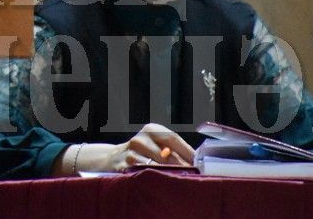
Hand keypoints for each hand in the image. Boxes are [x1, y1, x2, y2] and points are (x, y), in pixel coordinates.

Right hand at [68, 124, 194, 173]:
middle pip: (166, 154)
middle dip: (181, 167)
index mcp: (151, 130)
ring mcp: (130, 152)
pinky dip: (153, 179)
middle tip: (192, 175)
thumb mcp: (155, 144)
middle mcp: (140, 139)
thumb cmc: (142, 153)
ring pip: (154, 166)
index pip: (173, 138)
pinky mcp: (123, 166)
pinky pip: (142, 174)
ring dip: (167, 175)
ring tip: (177, 180)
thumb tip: (198, 160)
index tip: (200, 164)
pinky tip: (159, 182)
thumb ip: (174, 150)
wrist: (112, 158)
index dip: (187, 152)